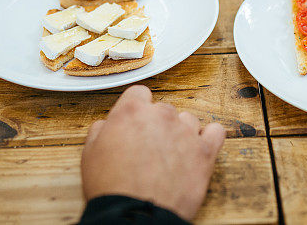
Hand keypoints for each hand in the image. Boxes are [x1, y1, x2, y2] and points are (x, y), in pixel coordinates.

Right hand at [81, 85, 225, 220]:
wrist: (134, 214)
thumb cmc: (112, 188)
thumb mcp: (90, 153)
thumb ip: (101, 130)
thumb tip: (106, 125)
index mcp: (132, 111)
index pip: (139, 94)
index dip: (136, 108)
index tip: (136, 121)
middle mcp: (162, 116)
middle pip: (164, 109)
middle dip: (157, 125)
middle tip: (149, 148)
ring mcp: (186, 132)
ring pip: (188, 121)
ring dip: (181, 133)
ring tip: (171, 156)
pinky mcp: (205, 152)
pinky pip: (216, 132)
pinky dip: (209, 138)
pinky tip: (199, 148)